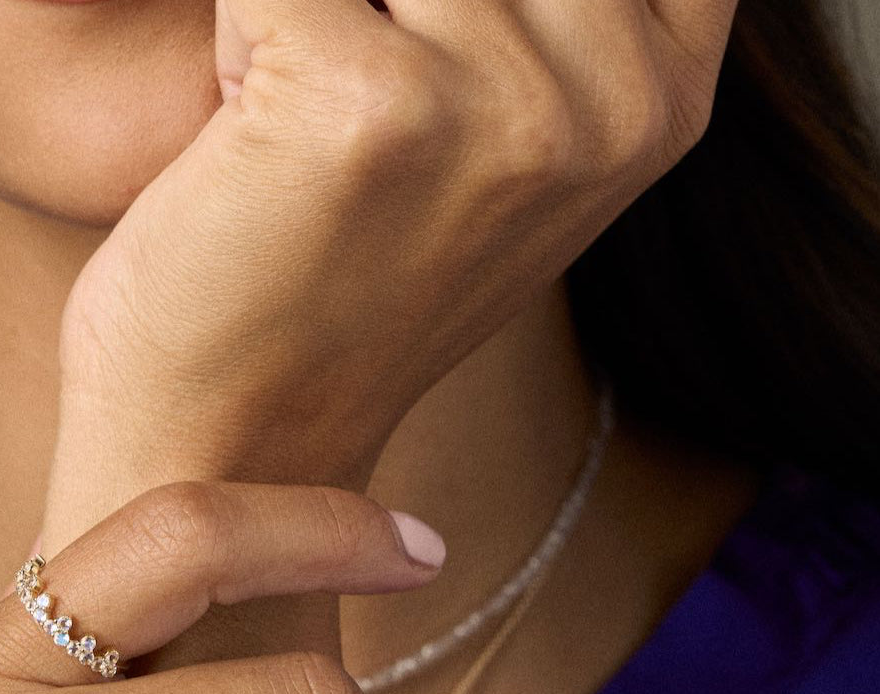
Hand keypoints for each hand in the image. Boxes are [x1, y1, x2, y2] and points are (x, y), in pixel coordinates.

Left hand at [43, 0, 737, 551]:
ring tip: (297, 123)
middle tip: (339, 94)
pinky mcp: (374, 103)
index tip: (413, 46)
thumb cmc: (335, 295)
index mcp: (663, 97)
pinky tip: (250, 139)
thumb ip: (543, 25)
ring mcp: (506, 102)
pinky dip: (237, 37)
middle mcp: (615, 98)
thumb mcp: (496, 152)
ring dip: (310, 14)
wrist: (234, 445)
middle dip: (380, 3)